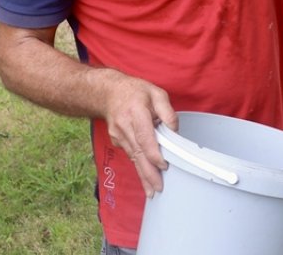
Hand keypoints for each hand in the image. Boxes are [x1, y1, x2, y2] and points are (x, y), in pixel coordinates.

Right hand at [94, 70, 177, 198]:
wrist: (107, 92)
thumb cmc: (135, 92)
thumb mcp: (156, 93)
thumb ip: (167, 111)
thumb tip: (174, 130)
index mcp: (136, 113)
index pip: (144, 138)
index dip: (153, 154)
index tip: (163, 166)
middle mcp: (125, 127)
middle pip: (138, 153)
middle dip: (148, 173)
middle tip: (158, 189)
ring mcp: (119, 135)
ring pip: (133, 158)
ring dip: (143, 175)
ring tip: (152, 191)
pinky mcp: (117, 141)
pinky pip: (131, 155)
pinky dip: (138, 166)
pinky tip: (146, 178)